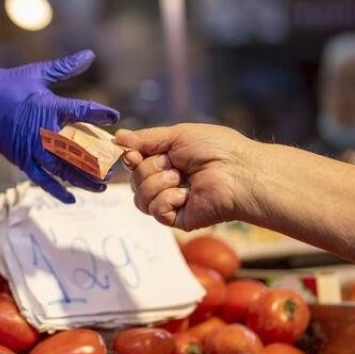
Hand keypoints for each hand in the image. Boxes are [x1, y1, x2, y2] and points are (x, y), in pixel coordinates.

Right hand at [0, 50, 118, 202]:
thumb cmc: (7, 85)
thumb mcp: (37, 73)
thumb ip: (65, 67)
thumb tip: (89, 55)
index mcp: (49, 107)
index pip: (82, 111)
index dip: (100, 114)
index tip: (114, 116)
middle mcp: (44, 132)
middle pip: (78, 150)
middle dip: (99, 160)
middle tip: (115, 165)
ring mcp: (33, 149)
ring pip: (64, 170)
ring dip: (84, 179)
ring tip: (102, 185)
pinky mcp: (22, 160)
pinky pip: (42, 180)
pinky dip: (57, 190)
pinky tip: (72, 198)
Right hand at [114, 123, 254, 229]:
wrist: (237, 171)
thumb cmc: (215, 149)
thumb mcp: (176, 135)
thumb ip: (145, 139)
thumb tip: (117, 137)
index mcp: (167, 160)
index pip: (134, 163)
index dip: (130, 159)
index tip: (133, 154)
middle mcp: (166, 181)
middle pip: (133, 180)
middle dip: (149, 169)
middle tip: (173, 164)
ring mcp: (171, 201)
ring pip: (139, 197)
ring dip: (157, 183)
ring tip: (181, 178)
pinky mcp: (177, 218)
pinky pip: (154, 210)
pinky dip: (167, 199)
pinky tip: (186, 195)